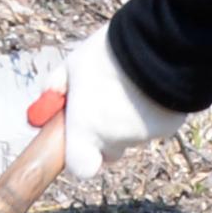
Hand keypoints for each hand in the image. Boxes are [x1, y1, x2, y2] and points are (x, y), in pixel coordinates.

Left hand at [56, 25, 196, 181]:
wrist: (155, 44)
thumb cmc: (108, 54)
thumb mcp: (72, 65)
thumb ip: (56, 88)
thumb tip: (42, 107)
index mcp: (85, 129)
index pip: (80, 167)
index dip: (80, 157)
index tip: (80, 139)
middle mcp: (114, 139)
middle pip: (110, 151)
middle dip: (107, 135)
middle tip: (107, 105)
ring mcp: (144, 135)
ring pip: (133, 135)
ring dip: (130, 118)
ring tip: (131, 84)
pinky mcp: (169, 126)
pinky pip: (157, 124)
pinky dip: (153, 112)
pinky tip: (150, 86)